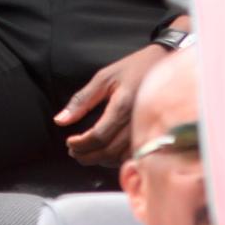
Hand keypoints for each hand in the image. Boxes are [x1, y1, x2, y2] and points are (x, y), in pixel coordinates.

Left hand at [53, 44, 168, 165]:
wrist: (164, 64)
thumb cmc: (132, 68)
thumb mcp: (103, 78)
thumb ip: (82, 100)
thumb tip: (60, 120)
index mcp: (123, 106)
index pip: (98, 136)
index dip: (81, 144)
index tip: (69, 142)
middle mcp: (137, 122)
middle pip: (109, 151)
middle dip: (87, 155)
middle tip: (73, 152)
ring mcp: (148, 130)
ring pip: (122, 158)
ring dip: (101, 160)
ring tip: (86, 154)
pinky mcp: (154, 134)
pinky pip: (134, 156)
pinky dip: (117, 160)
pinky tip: (107, 154)